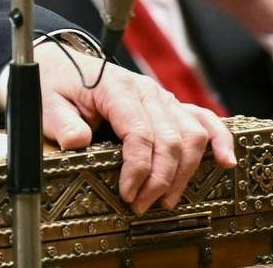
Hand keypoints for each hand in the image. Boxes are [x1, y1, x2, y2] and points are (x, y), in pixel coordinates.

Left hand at [35, 42, 235, 210]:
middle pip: (170, 139)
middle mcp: (146, 90)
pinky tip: (226, 162)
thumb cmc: (56, 85)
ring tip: (165, 199)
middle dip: (160, 179)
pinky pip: (203, 119)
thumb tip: (77, 142)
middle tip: (142, 206)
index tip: (128, 194)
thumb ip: (61, 122)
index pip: (140, 132)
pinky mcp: (170, 105)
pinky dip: (219, 140)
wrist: (62, 65)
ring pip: (191, 135)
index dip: (138, 168)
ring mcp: (162, 97)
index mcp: (116, 88)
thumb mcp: (46, 102)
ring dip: (184, 171)